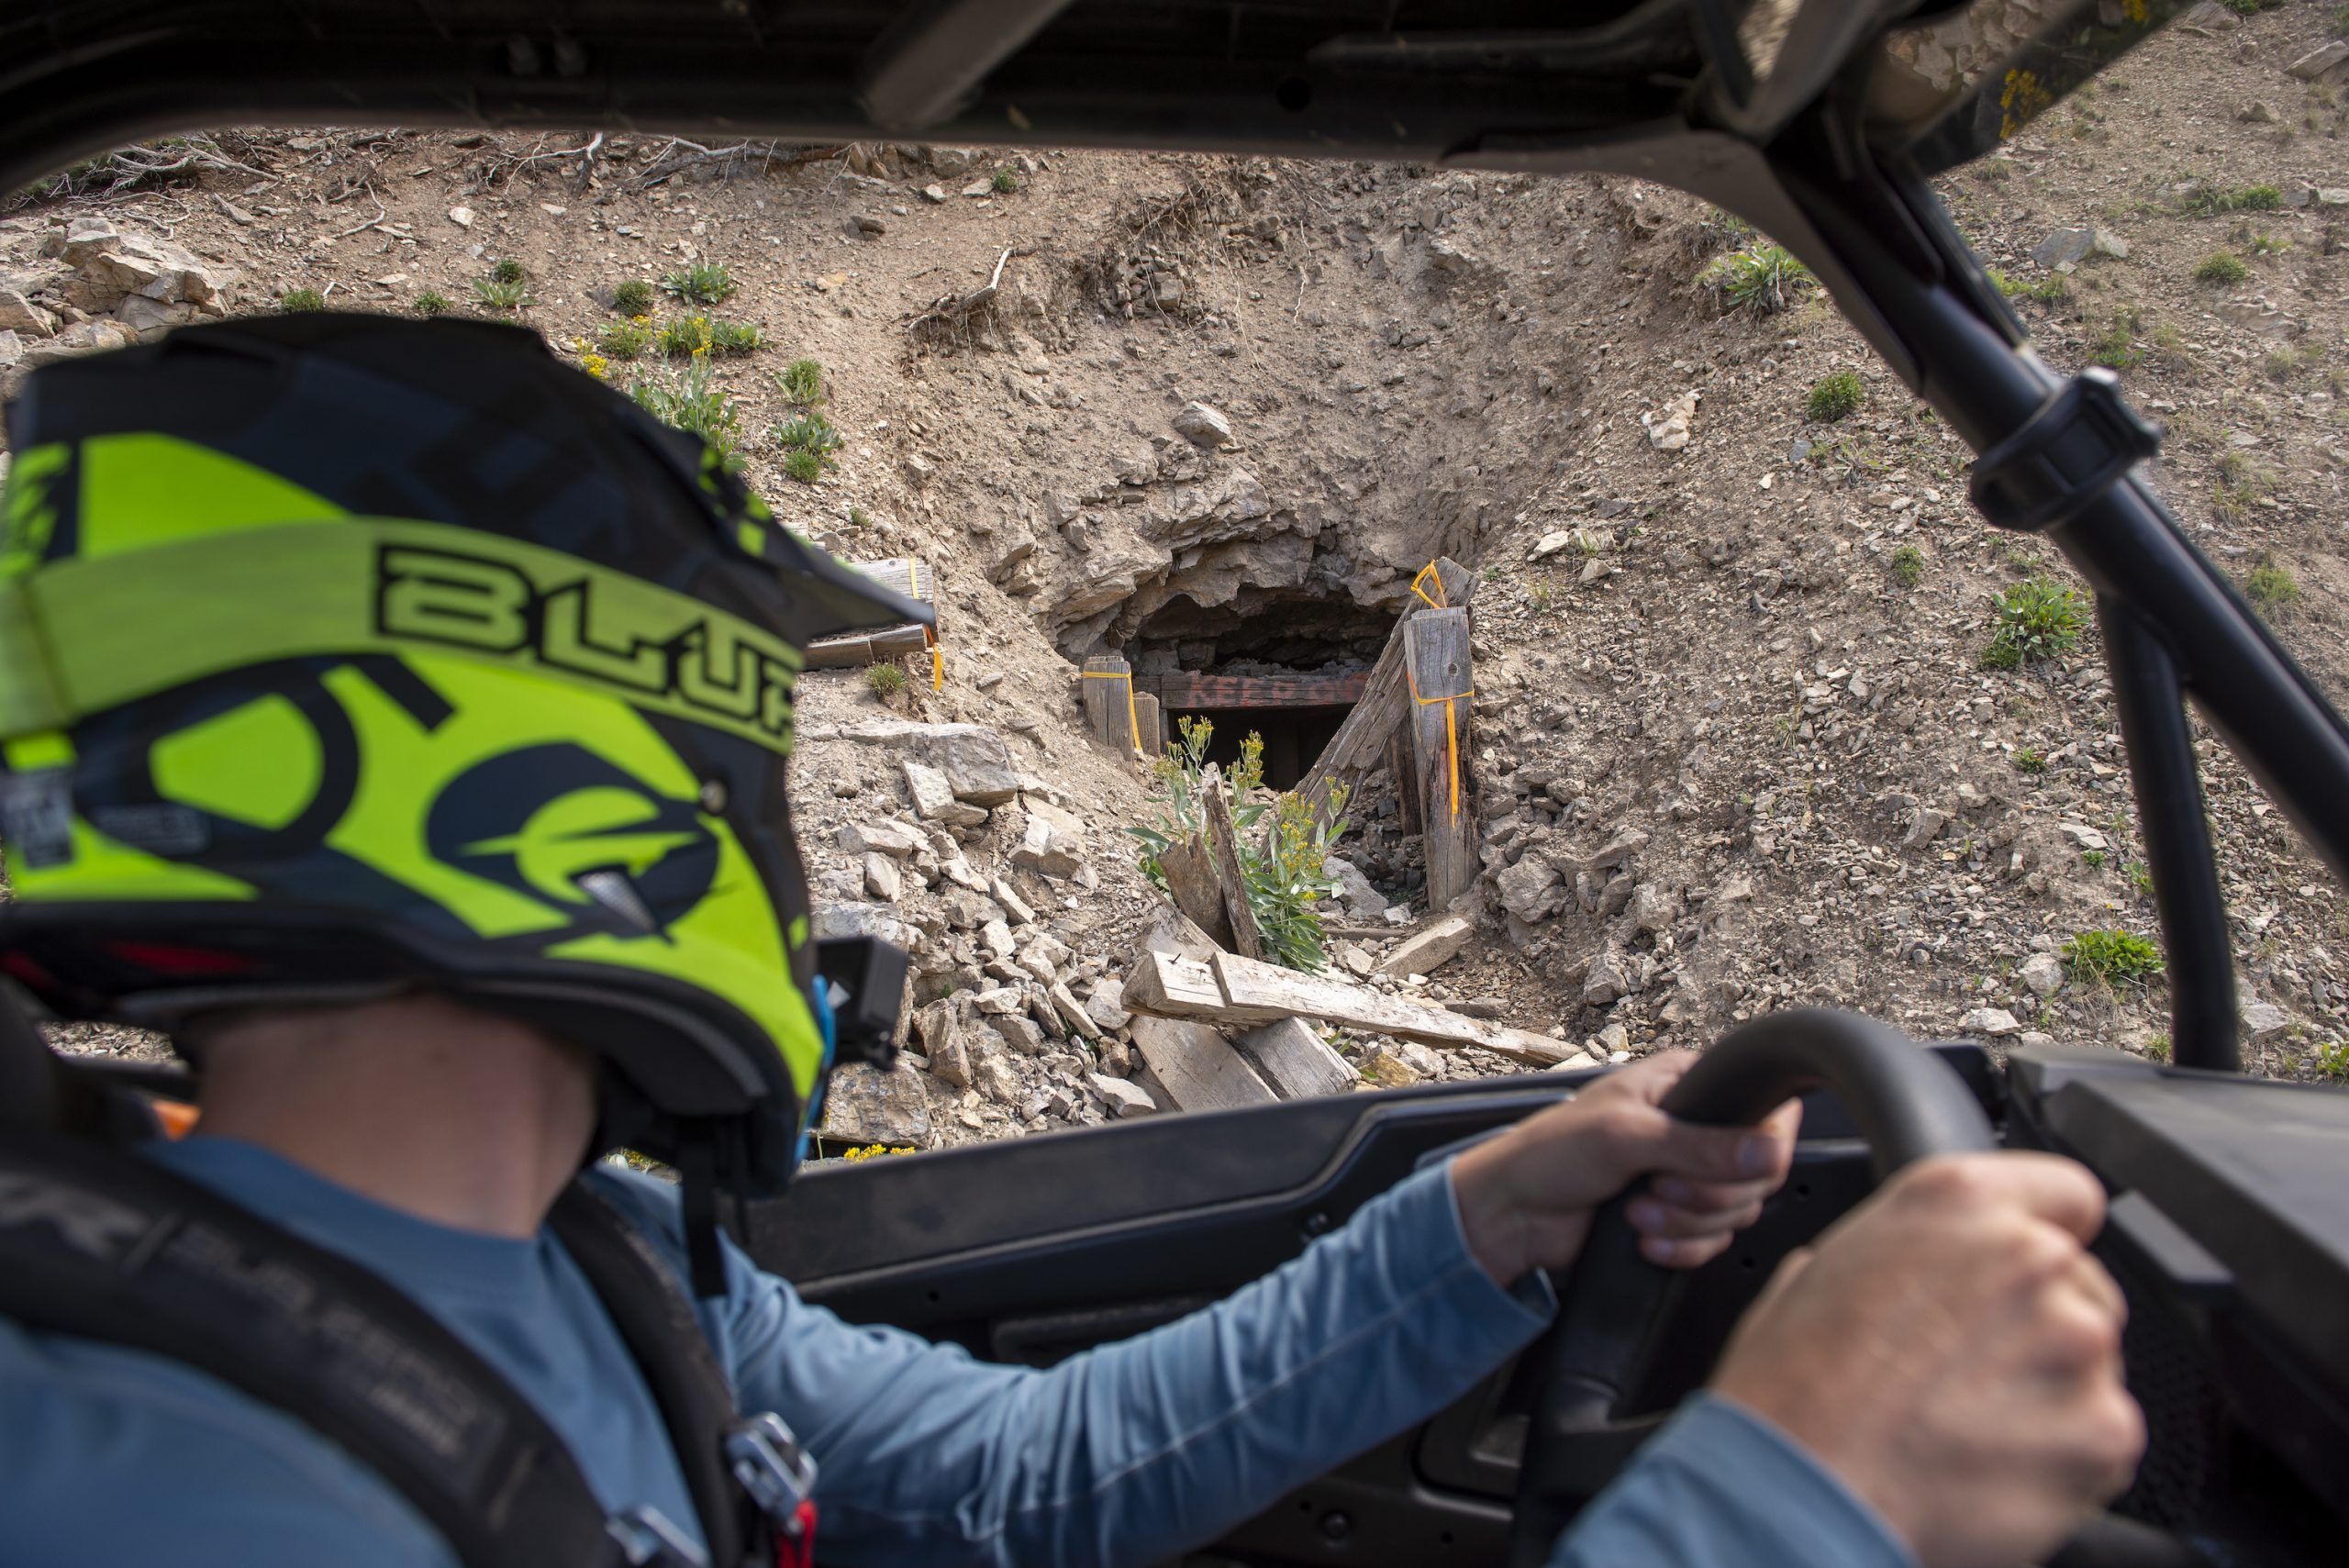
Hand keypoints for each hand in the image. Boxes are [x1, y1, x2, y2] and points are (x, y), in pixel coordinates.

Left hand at [1450, 1051, 1800, 1285]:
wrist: (1514, 1214)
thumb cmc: (1550, 1154)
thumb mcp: (1626, 1137)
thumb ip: (1700, 1145)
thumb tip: (1767, 1151)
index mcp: (1686, 1084)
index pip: (1768, 1113)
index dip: (1761, 1147)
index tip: (1731, 1166)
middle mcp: (1694, 1127)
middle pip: (1757, 1173)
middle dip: (1707, 1194)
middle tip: (1659, 1187)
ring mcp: (1687, 1175)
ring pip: (1736, 1212)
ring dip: (1686, 1223)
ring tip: (1637, 1210)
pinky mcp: (1678, 1219)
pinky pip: (1713, 1242)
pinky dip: (1681, 1247)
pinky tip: (1644, 1238)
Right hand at [1710, 1153, 2144, 1567]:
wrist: (1803, 1491)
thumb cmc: (1794, 1389)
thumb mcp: (1817, 1273)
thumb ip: (1893, 1253)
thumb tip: (1901, 1273)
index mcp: (1955, 1200)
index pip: (2067, 1192)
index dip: (2048, 1234)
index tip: (2030, 1272)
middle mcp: (2027, 1256)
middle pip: (2082, 1286)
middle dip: (2042, 1327)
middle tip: (1971, 1371)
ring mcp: (2076, 1342)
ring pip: (2095, 1365)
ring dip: (2053, 1394)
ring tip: (1973, 1429)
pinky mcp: (2104, 1427)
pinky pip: (2106, 1439)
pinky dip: (2065, 1459)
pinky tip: (1994, 1468)